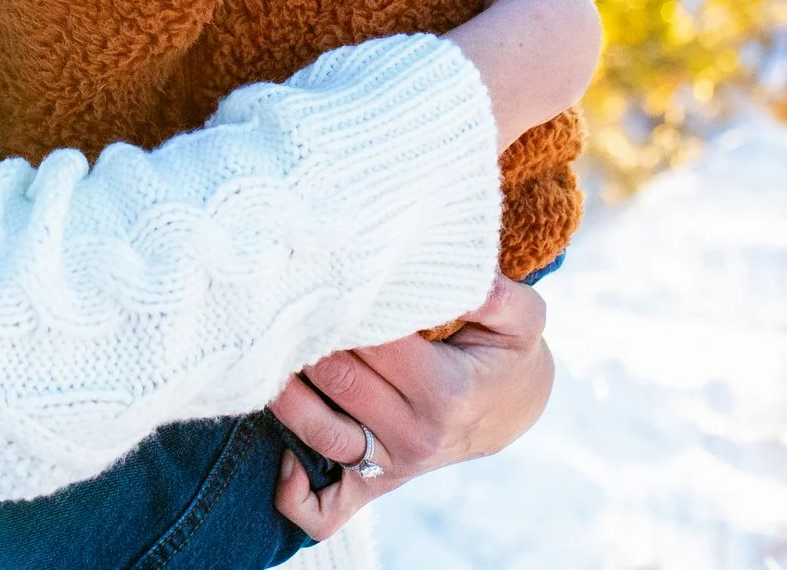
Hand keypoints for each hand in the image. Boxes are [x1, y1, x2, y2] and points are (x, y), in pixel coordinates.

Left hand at [266, 276, 554, 541]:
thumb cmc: (506, 353)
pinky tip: (280, 457)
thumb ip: (497, 295)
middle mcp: (415, 435)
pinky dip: (294, 494)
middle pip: (341, 382)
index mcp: (447, 393)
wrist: (511, 409)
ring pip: (321, 435)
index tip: (323, 274)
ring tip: (263, 353)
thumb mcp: (523, 318)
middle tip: (285, 299)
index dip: (345, 307)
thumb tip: (464, 274)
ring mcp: (392, 466)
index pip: (378, 345)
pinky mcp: (375, 486)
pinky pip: (325, 511)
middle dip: (307, 339)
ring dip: (285, 396)